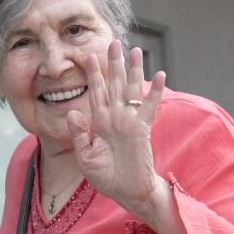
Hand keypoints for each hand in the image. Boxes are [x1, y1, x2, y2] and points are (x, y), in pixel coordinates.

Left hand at [66, 40, 168, 222]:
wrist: (126, 192)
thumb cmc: (107, 176)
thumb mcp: (85, 157)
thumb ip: (80, 134)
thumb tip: (72, 111)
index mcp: (100, 122)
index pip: (96, 92)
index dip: (93, 74)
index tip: (87, 55)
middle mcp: (115, 117)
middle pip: (114, 84)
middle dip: (113, 63)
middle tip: (114, 41)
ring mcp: (130, 121)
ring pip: (132, 90)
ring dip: (134, 70)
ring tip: (135, 50)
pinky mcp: (142, 129)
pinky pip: (149, 107)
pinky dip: (155, 92)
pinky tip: (160, 75)